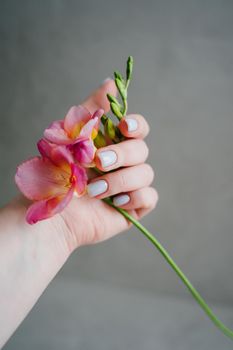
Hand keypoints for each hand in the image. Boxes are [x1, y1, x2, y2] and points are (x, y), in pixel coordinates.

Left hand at [58, 79, 157, 250]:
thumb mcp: (71, 136)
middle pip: (142, 150)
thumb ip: (92, 110)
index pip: (138, 129)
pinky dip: (134, 198)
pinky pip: (149, 198)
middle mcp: (123, 163)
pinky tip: (114, 203)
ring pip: (146, 174)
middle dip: (121, 155)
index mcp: (112, 144)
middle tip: (98, 163)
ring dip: (120, 181)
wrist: (52, 214)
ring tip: (94, 190)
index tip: (123, 127)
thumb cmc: (58, 175)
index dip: (137, 125)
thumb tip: (111, 81)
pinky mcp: (133, 206)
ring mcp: (130, 185)